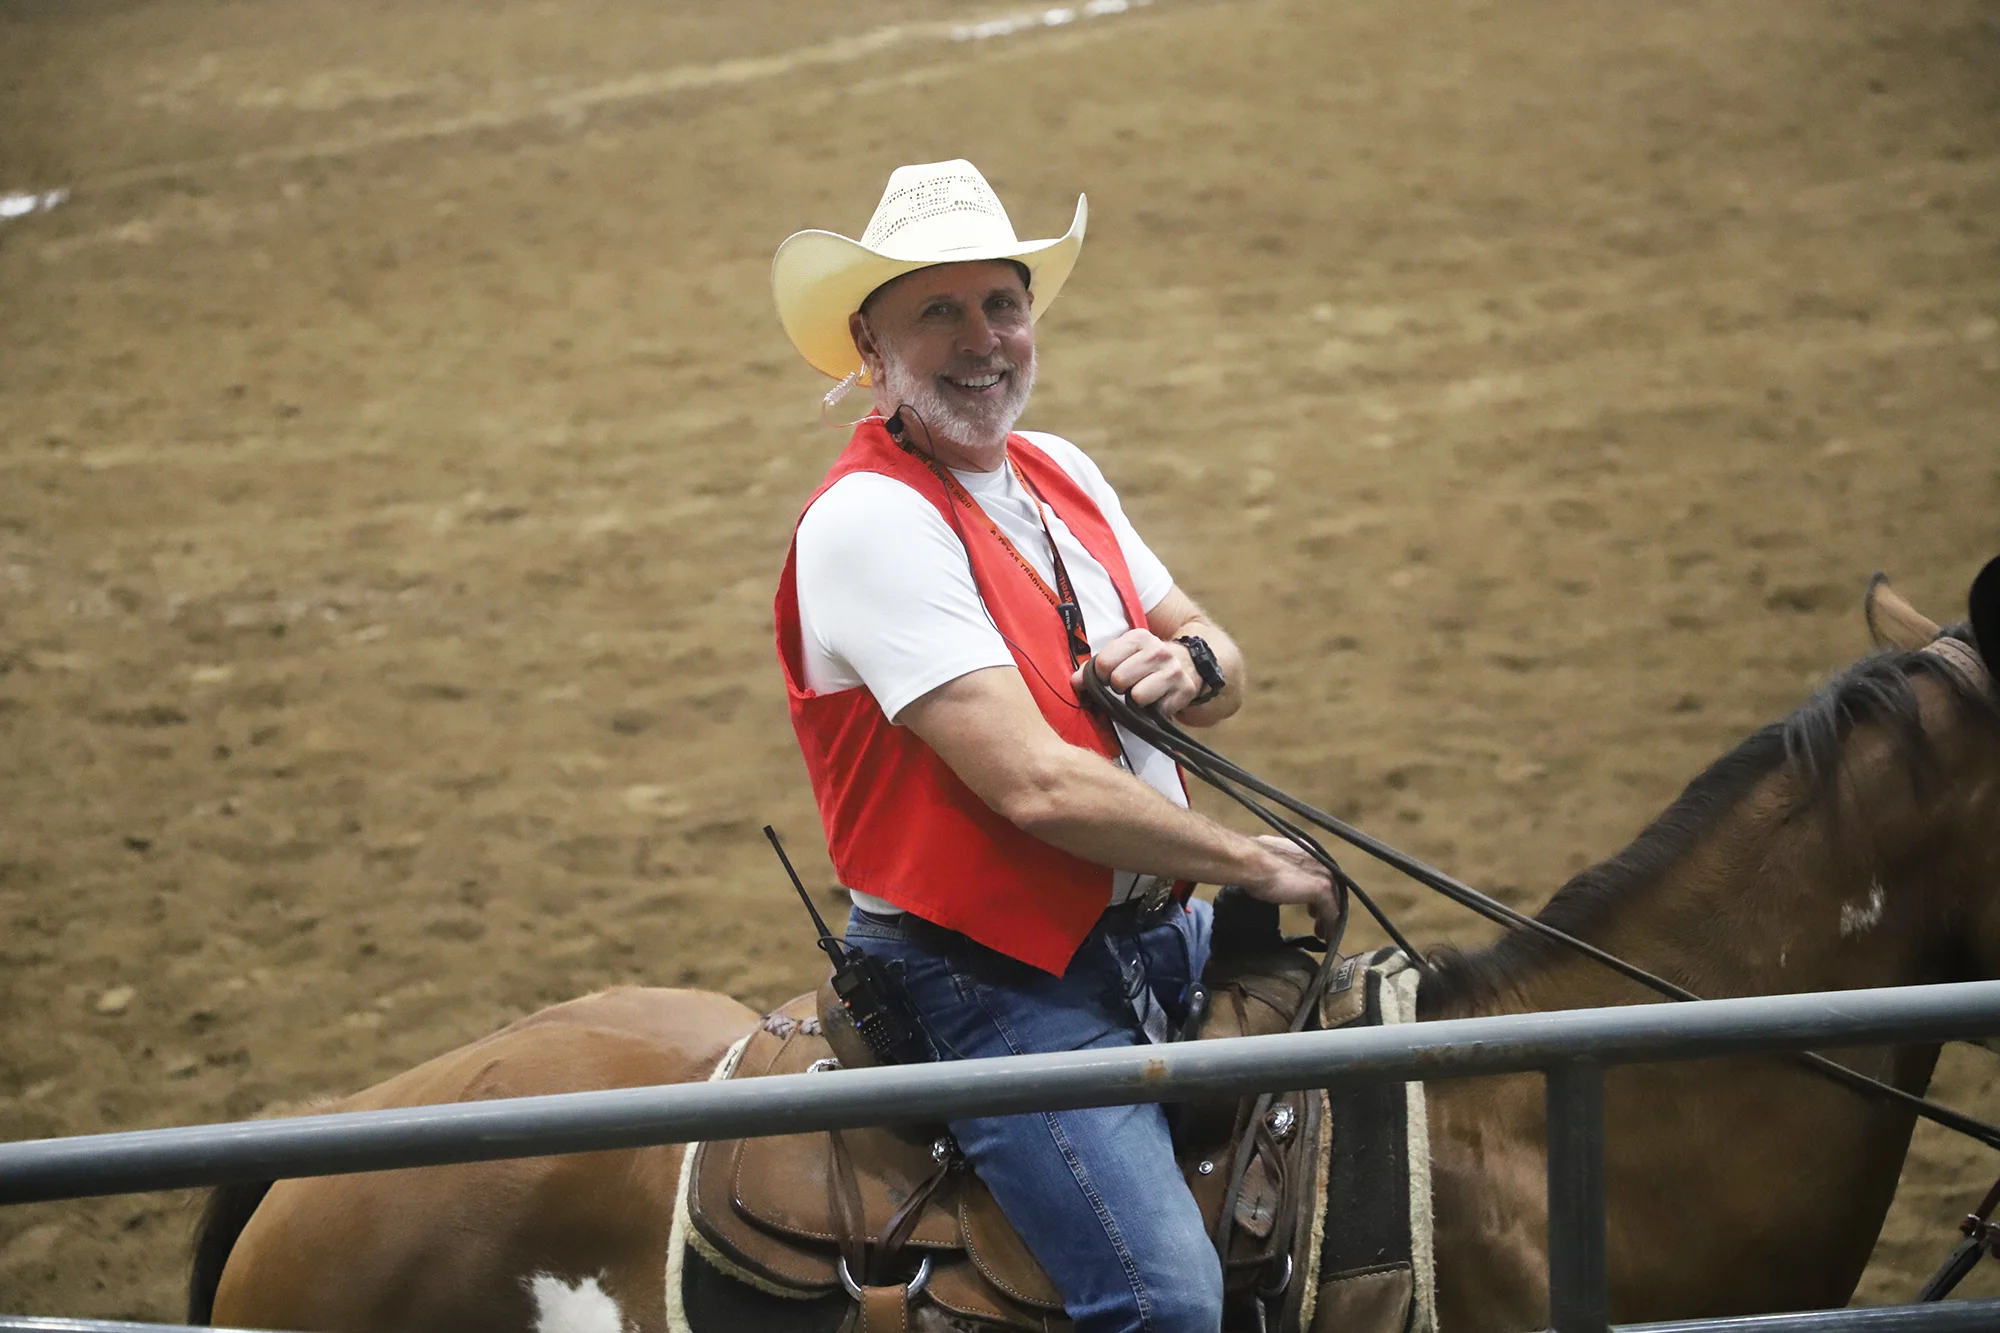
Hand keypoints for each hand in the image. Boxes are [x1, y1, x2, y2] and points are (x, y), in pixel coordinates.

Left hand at [1072, 628, 1200, 715]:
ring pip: (1137, 696)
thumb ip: (1095, 667)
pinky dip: (1153, 711)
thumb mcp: (1122, 656)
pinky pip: (1156, 710)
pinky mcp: (1185, 690)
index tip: (1107, 677)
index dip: (1101, 676)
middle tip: (1125, 687)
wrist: (1188, 664)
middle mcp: (1158, 651)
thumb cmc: (1144, 663)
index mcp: (1138, 637)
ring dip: (1135, 701)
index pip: (1104, 662)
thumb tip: (1075, 682)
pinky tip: (1157, 701)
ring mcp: (1173, 670)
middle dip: (1118, 688)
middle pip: (1119, 680)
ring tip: (1140, 693)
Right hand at [1238, 835, 1341, 940]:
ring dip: (1328, 918)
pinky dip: (1330, 927)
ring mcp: (1323, 874)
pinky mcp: (1322, 889)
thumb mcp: (1270, 866)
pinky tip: (1326, 937)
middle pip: (1332, 888)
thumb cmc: (1254, 863)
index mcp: (1308, 852)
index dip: (1316, 892)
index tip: (1312, 907)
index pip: (1320, 875)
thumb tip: (1276, 881)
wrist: (1254, 863)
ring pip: (1334, 901)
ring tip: (1321, 932)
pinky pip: (1331, 912)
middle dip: (1326, 907)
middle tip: (1318, 921)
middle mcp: (1320, 860)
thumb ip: (1281, 871)